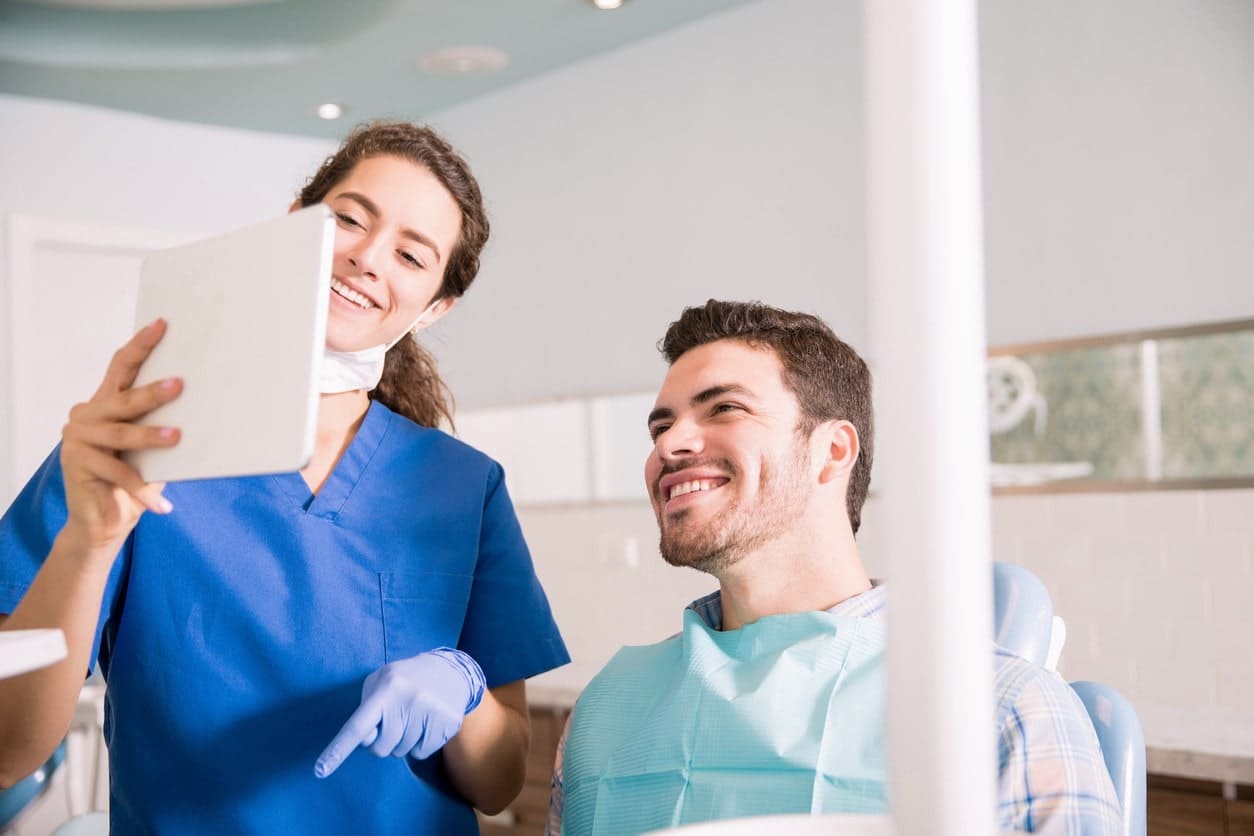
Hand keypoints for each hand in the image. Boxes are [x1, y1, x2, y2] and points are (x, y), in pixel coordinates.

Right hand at [59, 318, 181, 552]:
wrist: (105, 518)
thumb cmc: (135, 476)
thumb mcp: (152, 447)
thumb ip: (163, 423)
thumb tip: (207, 402)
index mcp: (106, 401)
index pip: (122, 365)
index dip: (141, 344)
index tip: (162, 325)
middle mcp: (87, 413)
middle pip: (124, 398)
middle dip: (153, 392)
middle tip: (180, 385)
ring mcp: (77, 437)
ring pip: (121, 433)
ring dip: (150, 437)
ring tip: (176, 438)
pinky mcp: (76, 463)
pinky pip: (117, 472)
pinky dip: (141, 487)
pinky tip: (161, 504)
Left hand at [315, 648, 485, 777]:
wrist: (452, 671)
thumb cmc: (406, 679)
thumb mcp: (381, 681)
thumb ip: (366, 709)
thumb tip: (364, 740)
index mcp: (387, 687)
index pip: (358, 726)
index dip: (337, 749)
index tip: (319, 771)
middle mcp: (409, 699)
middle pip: (380, 748)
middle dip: (383, 740)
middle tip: (395, 719)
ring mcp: (430, 712)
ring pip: (401, 752)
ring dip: (403, 740)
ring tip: (414, 716)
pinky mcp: (447, 724)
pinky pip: (421, 754)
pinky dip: (420, 744)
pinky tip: (427, 723)